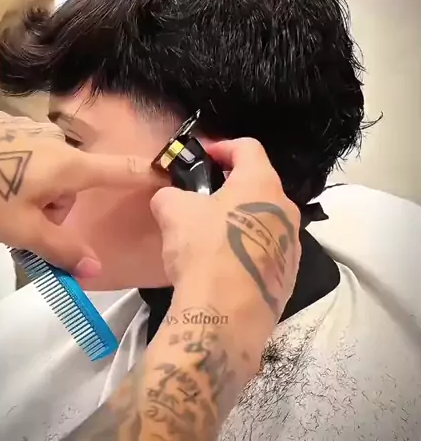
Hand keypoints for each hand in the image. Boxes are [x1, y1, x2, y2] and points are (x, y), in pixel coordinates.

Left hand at [0, 112, 162, 277]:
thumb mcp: (21, 230)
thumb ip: (60, 249)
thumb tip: (94, 269)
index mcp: (68, 165)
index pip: (121, 170)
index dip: (149, 174)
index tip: (172, 174)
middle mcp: (57, 141)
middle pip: (75, 180)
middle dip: (57, 204)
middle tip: (25, 221)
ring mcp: (32, 128)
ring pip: (49, 168)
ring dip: (36, 189)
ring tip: (1, 200)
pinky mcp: (9, 124)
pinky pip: (29, 152)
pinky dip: (19, 169)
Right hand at [150, 138, 300, 320]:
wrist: (225, 315)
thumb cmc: (204, 249)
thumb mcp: (173, 211)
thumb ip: (170, 194)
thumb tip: (170, 199)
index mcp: (262, 183)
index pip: (247, 147)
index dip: (222, 146)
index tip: (204, 156)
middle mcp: (285, 209)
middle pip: (259, 184)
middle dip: (231, 186)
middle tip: (203, 197)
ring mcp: (292, 244)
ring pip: (265, 219)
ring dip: (241, 218)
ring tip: (212, 234)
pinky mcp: (289, 275)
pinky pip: (267, 249)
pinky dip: (248, 248)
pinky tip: (224, 265)